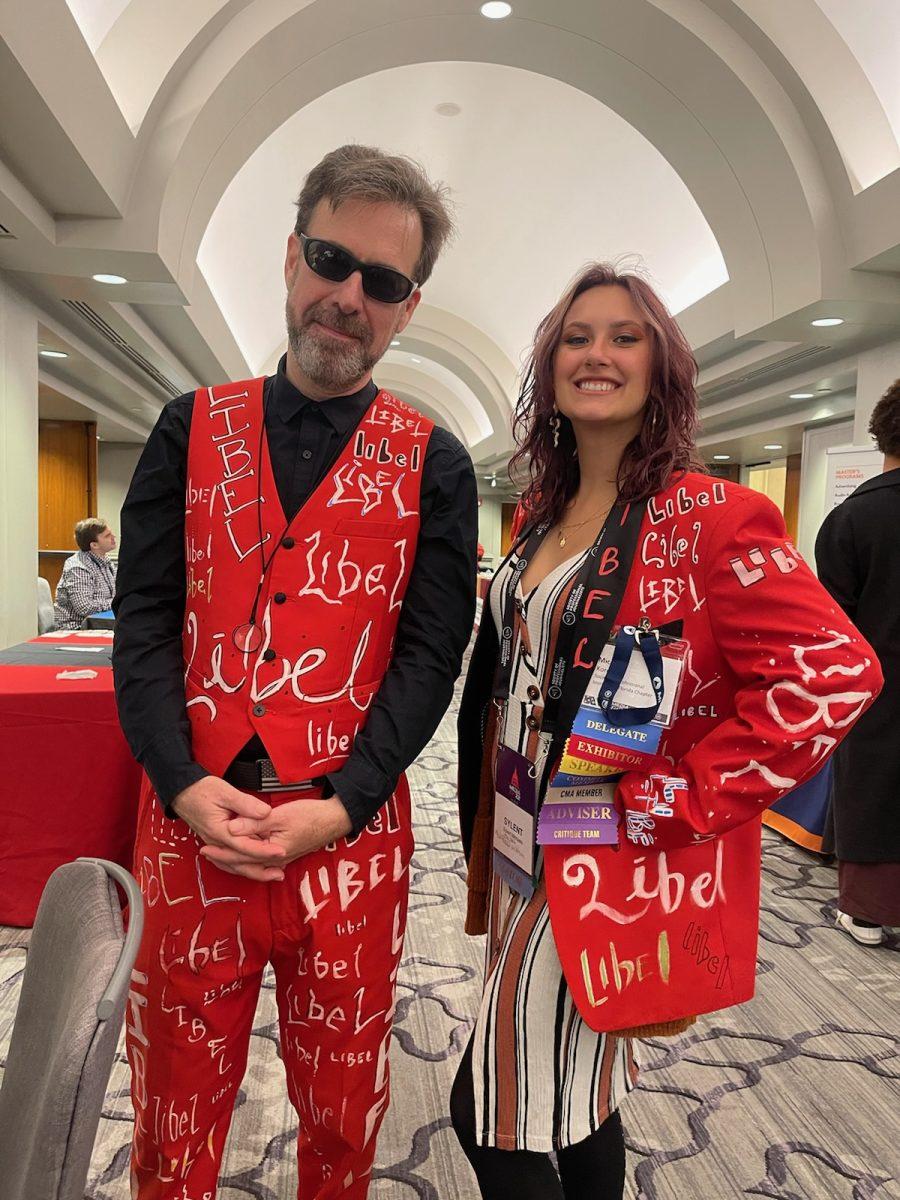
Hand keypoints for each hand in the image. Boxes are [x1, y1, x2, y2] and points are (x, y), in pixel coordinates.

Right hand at [171, 776, 284, 881]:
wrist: (181, 792)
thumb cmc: (201, 790)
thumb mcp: (225, 792)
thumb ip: (246, 804)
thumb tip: (265, 813)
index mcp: (219, 831)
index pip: (245, 846)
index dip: (264, 851)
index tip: (281, 851)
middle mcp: (216, 842)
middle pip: (240, 863)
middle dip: (261, 870)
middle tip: (281, 873)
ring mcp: (215, 844)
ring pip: (235, 865)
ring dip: (253, 871)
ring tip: (272, 875)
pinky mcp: (216, 842)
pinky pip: (230, 860)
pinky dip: (243, 866)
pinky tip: (255, 867)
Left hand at [199, 796, 352, 874]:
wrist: (334, 819)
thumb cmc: (310, 816)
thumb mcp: (280, 815)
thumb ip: (255, 822)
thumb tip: (231, 829)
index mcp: (272, 852)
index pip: (241, 855)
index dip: (222, 851)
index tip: (205, 847)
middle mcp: (276, 860)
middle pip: (244, 864)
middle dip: (224, 859)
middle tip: (204, 853)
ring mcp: (281, 859)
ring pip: (252, 864)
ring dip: (234, 861)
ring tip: (218, 856)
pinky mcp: (285, 853)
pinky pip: (260, 861)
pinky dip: (248, 860)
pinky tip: (242, 857)